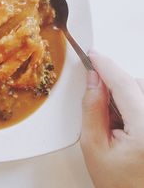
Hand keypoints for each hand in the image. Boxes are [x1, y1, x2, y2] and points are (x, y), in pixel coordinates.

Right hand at [81, 51, 143, 187]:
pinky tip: (127, 125)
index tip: (93, 54)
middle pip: (137, 85)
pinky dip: (135, 105)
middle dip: (115, 86)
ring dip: (126, 96)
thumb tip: (93, 81)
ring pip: (143, 92)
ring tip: (116, 125)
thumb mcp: (94, 146)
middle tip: (101, 107)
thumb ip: (92, 109)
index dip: (106, 66)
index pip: (124, 85)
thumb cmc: (119, 183)